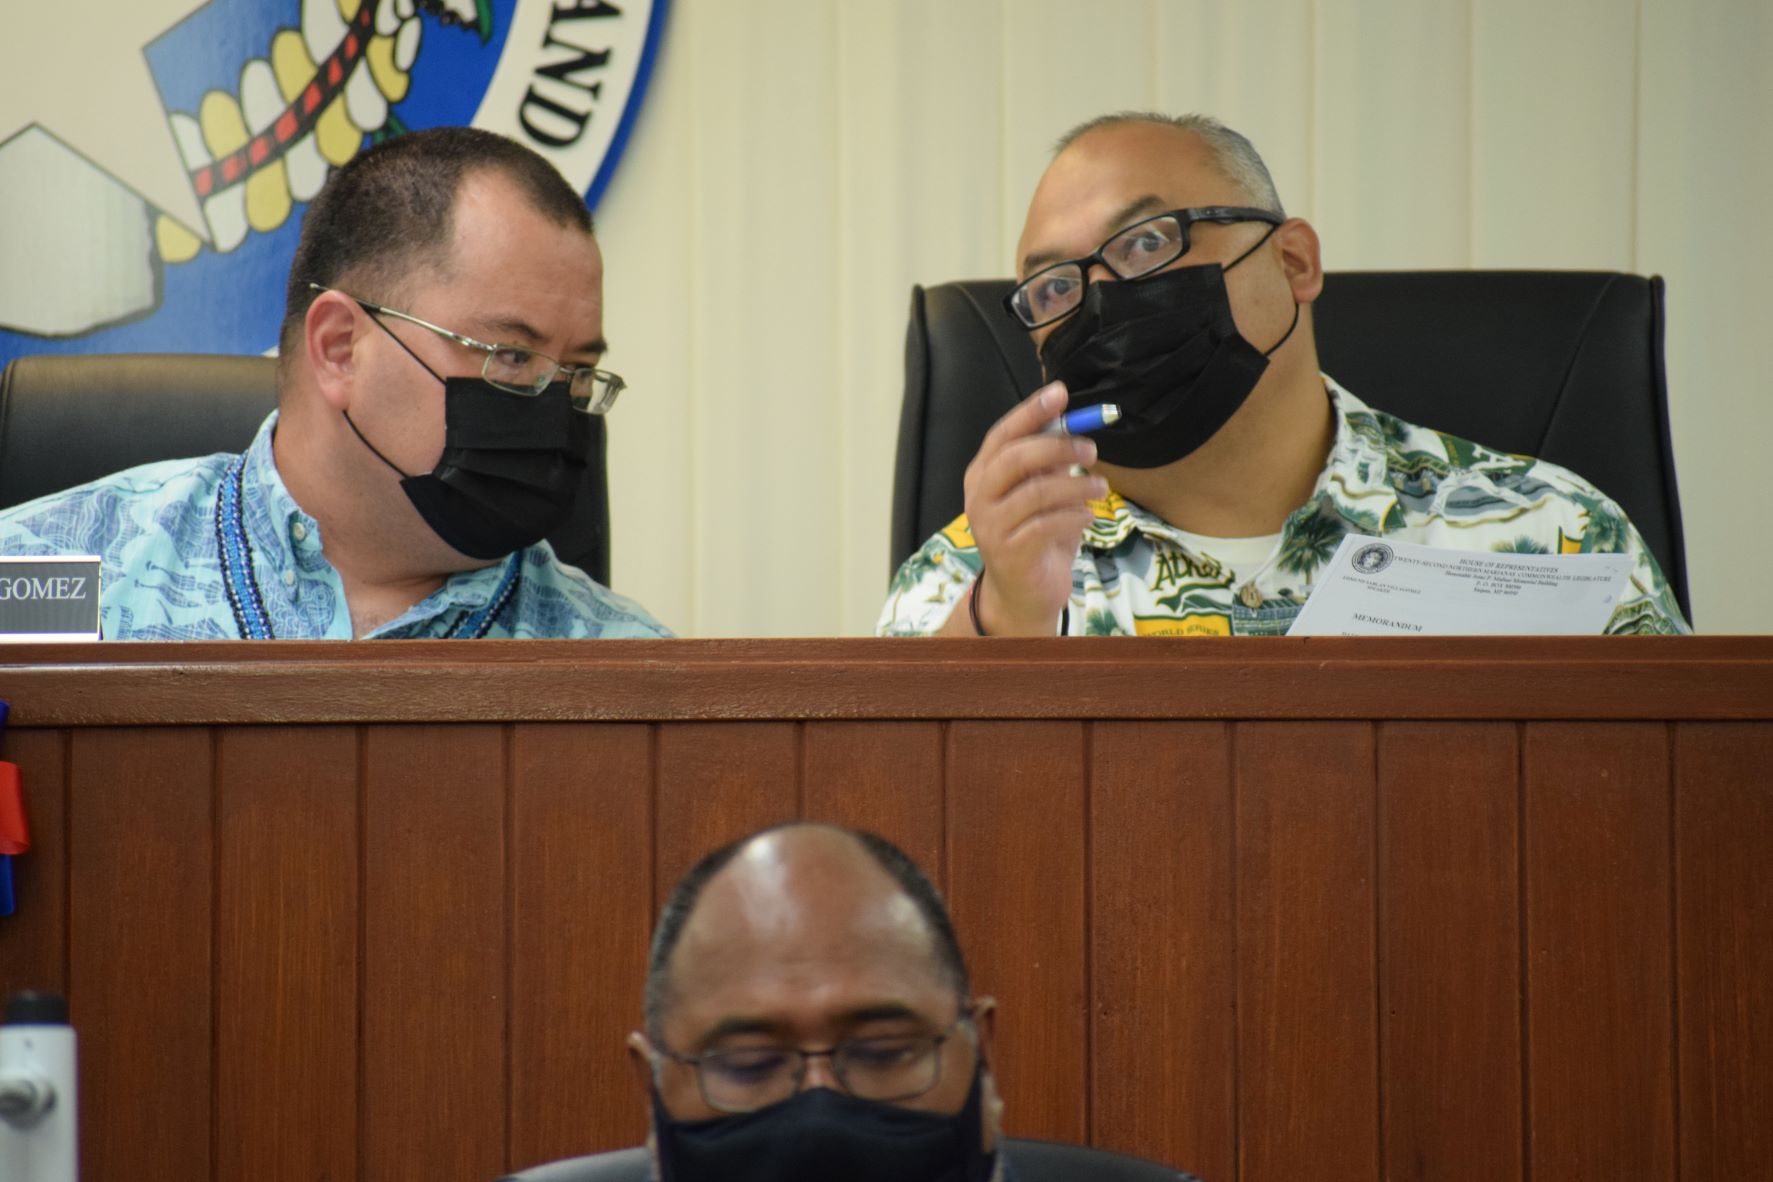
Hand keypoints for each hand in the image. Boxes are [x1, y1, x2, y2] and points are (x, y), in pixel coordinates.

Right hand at [960, 381, 1106, 634]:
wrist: (1023, 593)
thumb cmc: (1035, 535)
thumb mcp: (1042, 492)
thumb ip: (1049, 462)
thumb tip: (1073, 424)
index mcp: (983, 473)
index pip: (1003, 434)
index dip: (1031, 412)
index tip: (1061, 392)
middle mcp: (979, 496)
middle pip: (1015, 458)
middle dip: (1058, 447)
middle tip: (1092, 449)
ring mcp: (990, 525)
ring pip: (1035, 492)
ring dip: (1076, 484)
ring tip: (1100, 487)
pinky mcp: (1010, 552)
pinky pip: (1047, 524)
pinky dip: (1075, 515)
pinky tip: (1088, 515)